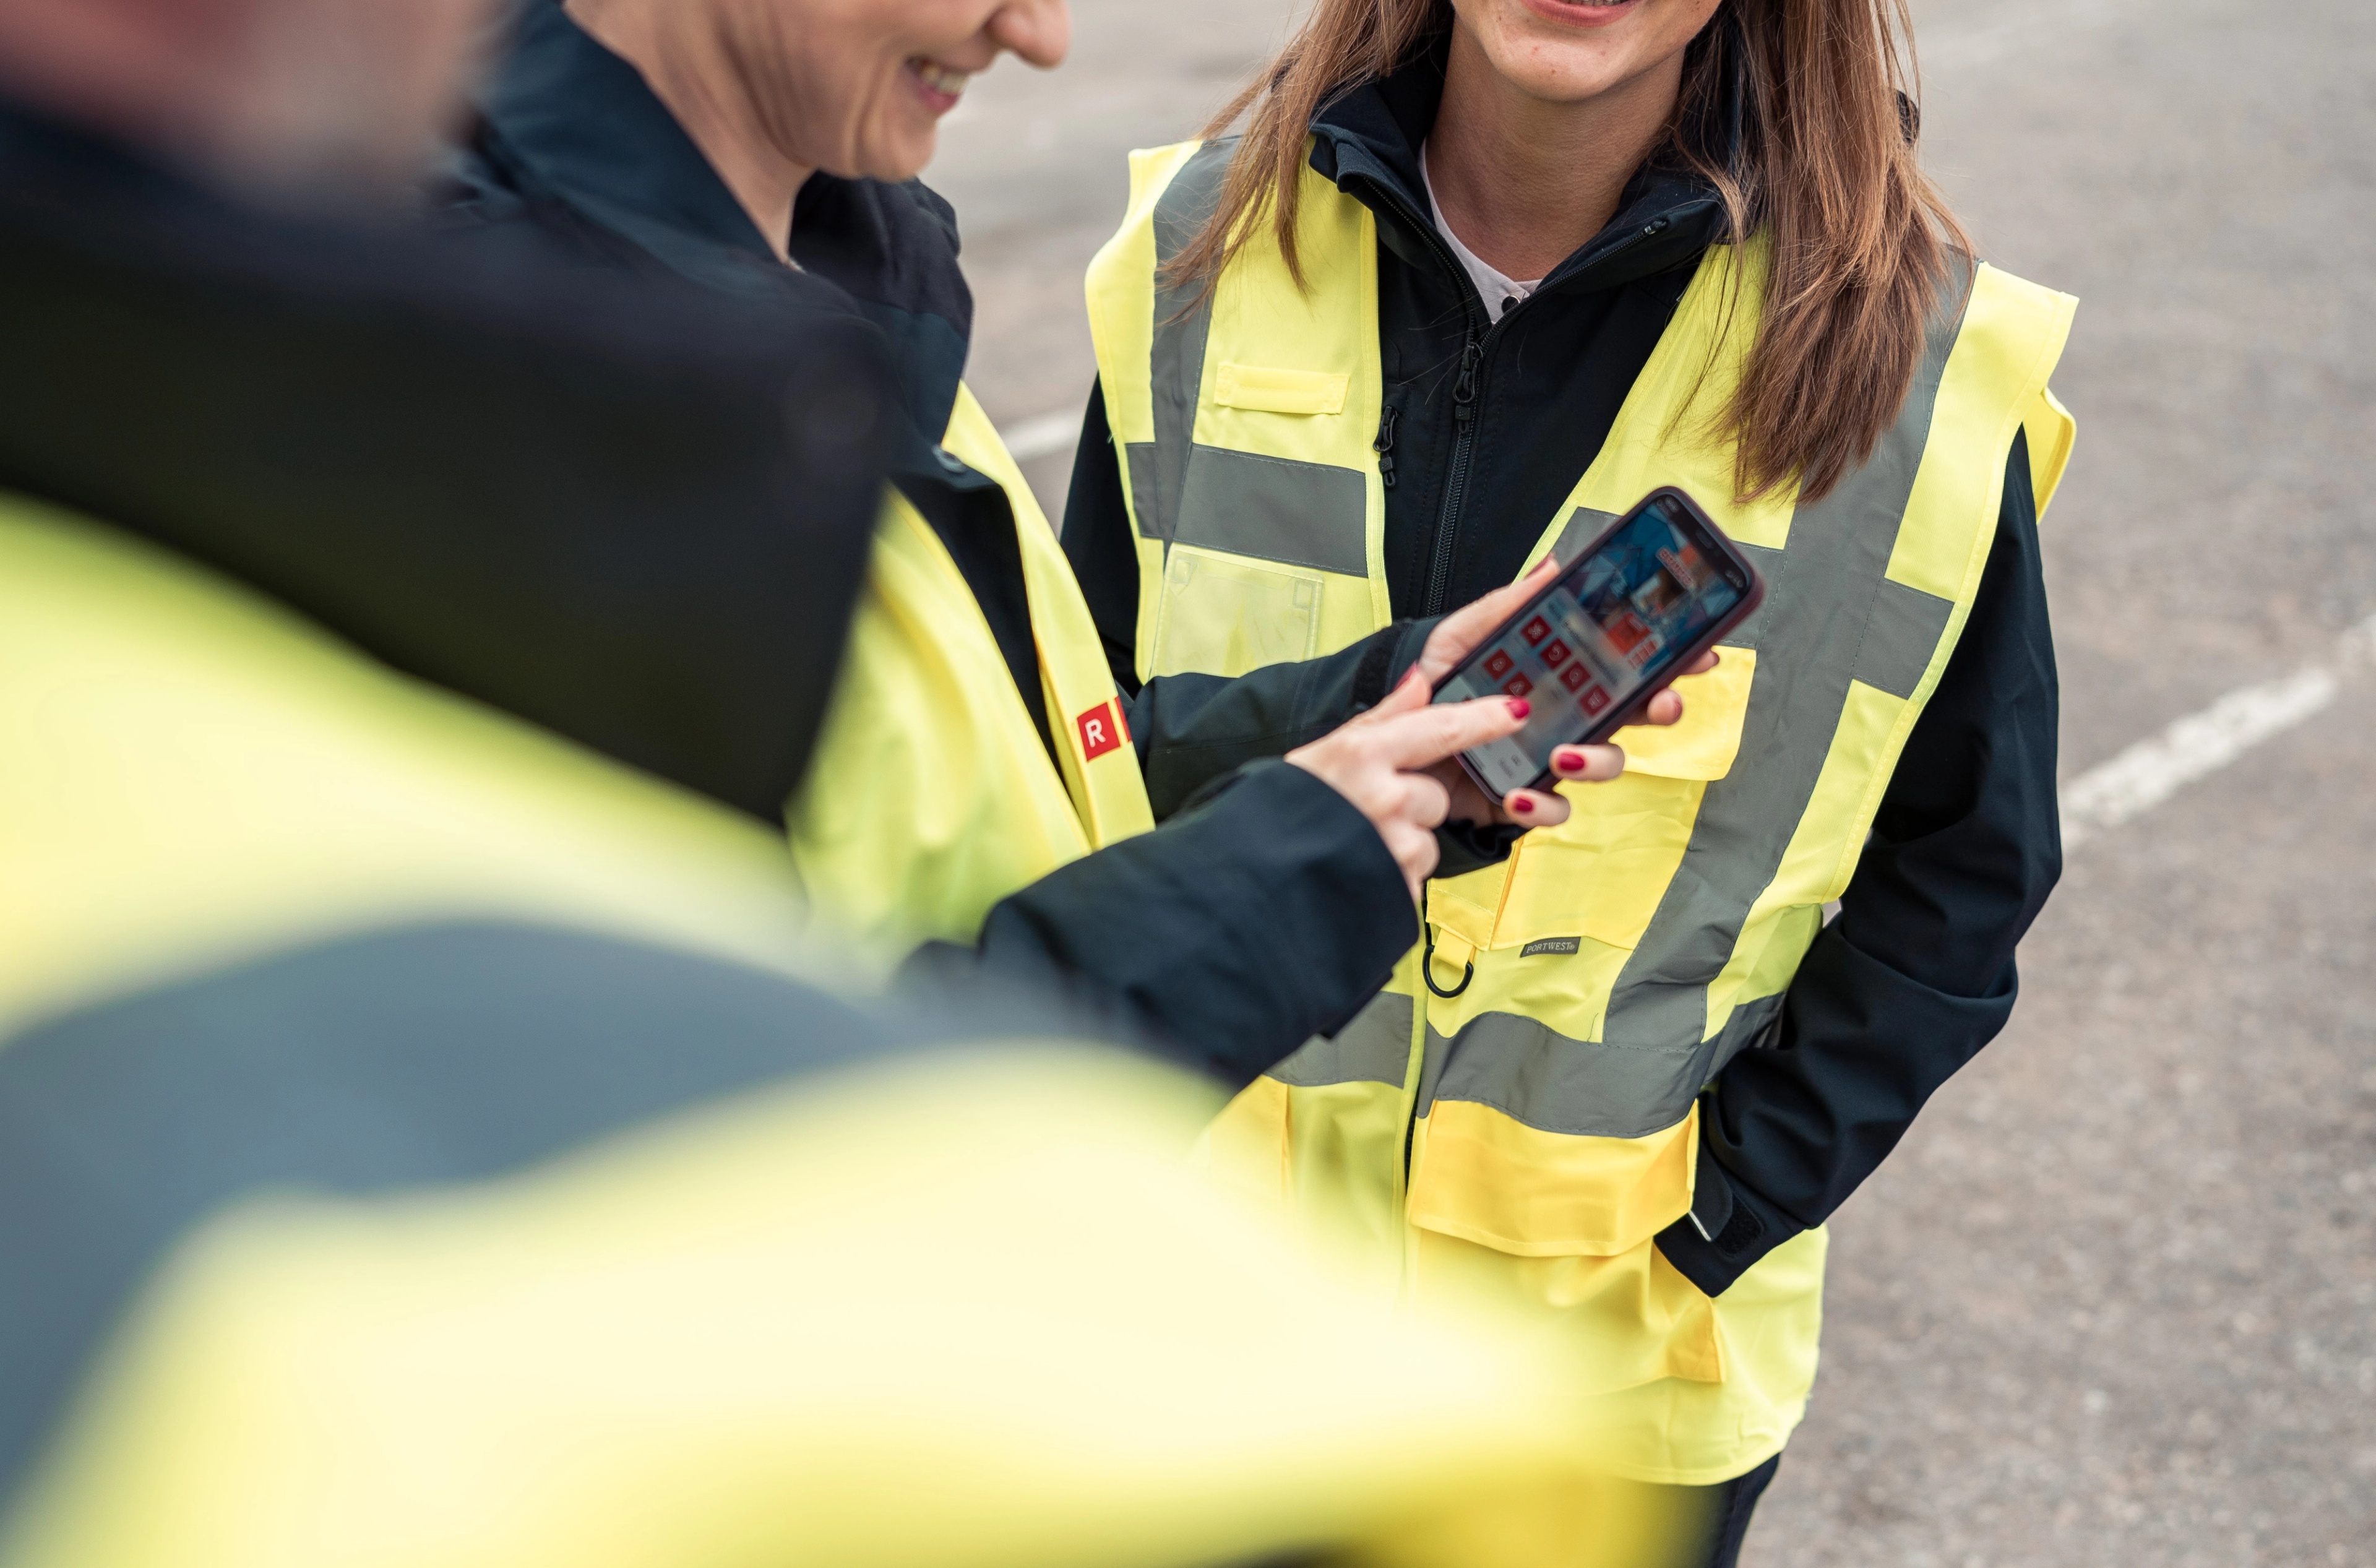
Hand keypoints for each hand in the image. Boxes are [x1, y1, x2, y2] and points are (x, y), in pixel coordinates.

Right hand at [1288, 672, 1543, 899]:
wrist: (1252, 875)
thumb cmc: (1284, 811)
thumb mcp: (1325, 752)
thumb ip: (1381, 718)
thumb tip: (1421, 678)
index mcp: (1363, 754)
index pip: (1441, 729)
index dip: (1484, 719)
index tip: (1516, 710)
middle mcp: (1383, 797)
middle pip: (1436, 795)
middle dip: (1413, 806)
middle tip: (1367, 813)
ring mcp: (1393, 846)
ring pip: (1427, 840)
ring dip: (1403, 845)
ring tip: (1358, 846)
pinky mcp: (1398, 888)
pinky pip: (1415, 877)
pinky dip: (1394, 877)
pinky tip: (1361, 871)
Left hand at [1410, 555, 1719, 825]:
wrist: (1392, 738)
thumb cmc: (1435, 685)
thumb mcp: (1463, 635)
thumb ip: (1509, 605)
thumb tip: (1554, 567)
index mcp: (1563, 677)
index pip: (1627, 667)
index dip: (1669, 662)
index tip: (1700, 651)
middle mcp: (1567, 718)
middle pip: (1633, 716)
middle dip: (1659, 709)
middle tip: (1662, 703)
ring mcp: (1550, 759)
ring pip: (1604, 765)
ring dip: (1596, 761)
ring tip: (1560, 753)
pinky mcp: (1525, 797)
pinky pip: (1554, 808)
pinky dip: (1543, 805)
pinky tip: (1518, 793)